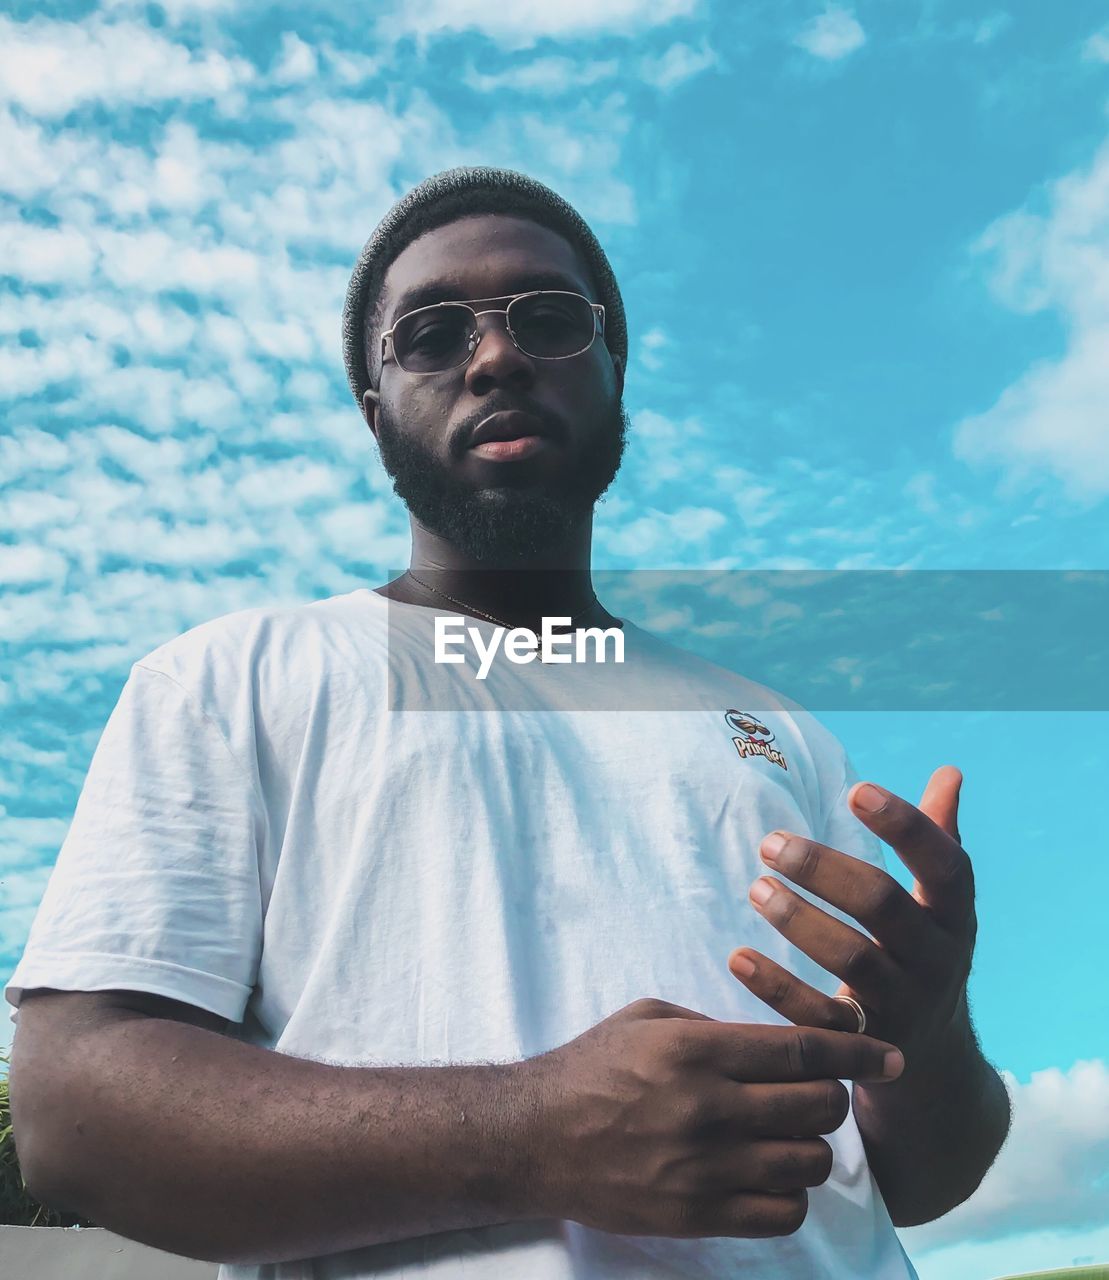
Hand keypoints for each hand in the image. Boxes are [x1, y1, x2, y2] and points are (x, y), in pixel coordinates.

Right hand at [523, 996, 904, 1239]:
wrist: (535, 1136)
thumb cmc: (593, 1066)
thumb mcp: (649, 1018)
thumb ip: (714, 1026)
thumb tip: (777, 1041)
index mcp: (697, 1051)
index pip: (802, 1052)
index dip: (856, 1053)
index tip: (891, 1056)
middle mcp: (709, 1108)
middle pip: (817, 1107)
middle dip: (835, 1098)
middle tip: (822, 1095)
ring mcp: (704, 1168)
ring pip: (808, 1162)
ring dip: (811, 1147)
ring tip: (790, 1137)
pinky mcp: (697, 1215)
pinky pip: (782, 1215)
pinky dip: (791, 1196)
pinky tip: (772, 1178)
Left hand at [726, 766, 975, 1077]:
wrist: (935, 1070)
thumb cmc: (925, 960)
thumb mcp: (942, 908)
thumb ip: (939, 839)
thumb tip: (950, 771)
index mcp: (955, 917)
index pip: (945, 866)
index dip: (906, 826)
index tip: (855, 790)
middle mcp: (938, 960)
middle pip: (884, 905)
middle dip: (825, 869)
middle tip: (770, 842)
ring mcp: (904, 1005)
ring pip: (851, 959)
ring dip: (798, 921)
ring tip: (756, 888)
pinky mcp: (863, 1046)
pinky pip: (819, 1018)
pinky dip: (776, 990)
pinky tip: (738, 957)